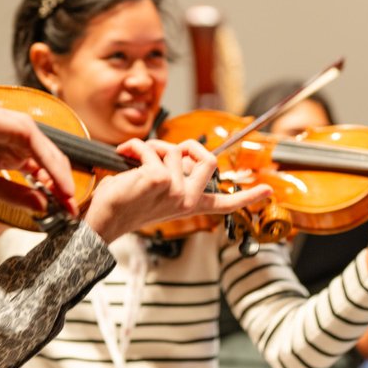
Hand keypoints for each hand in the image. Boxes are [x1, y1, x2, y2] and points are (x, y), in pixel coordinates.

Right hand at [0, 78, 76, 215]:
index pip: (44, 176)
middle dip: (64, 192)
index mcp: (15, 155)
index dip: (55, 196)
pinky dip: (54, 171)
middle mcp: (23, 142)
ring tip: (70, 205)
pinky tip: (60, 189)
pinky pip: (43, 151)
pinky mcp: (19, 126)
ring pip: (52, 159)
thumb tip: (43, 207)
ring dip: (63, 183)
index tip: (64, 216)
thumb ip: (16, 196)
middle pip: (53, 168)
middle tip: (71, 213)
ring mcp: (23, 132)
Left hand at [83, 138, 272, 242]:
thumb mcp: (155, 193)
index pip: (224, 203)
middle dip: (190, 145)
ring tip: (134, 160)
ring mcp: (173, 191)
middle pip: (208, 160)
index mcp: (188, 206)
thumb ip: (173, 177)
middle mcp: (185, 201)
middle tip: (168, 149)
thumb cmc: (122, 206)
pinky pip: (150, 147)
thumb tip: (177, 154)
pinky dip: (133, 146)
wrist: (100, 222)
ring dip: (151, 148)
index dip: (247, 195)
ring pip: (173, 150)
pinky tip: (123, 154)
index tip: (267, 189)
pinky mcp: (157, 179)